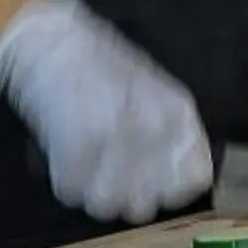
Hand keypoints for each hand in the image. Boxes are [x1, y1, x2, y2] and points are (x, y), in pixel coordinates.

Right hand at [0, 0, 211, 223]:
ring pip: (106, 205)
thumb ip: (170, 136)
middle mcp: (154, 126)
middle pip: (145, 204)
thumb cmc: (103, 69)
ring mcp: (116, 137)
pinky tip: (65, 153)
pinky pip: (72, 191)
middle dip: (125, 195)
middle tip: (109, 173)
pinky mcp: (76, 145)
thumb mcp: (154, 95)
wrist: (52, 43)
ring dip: (91, 191)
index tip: (152, 183)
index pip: (194, 179)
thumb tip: (176, 183)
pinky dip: (65, 178)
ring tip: (86, 163)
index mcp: (178, 113)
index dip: (172, 190)